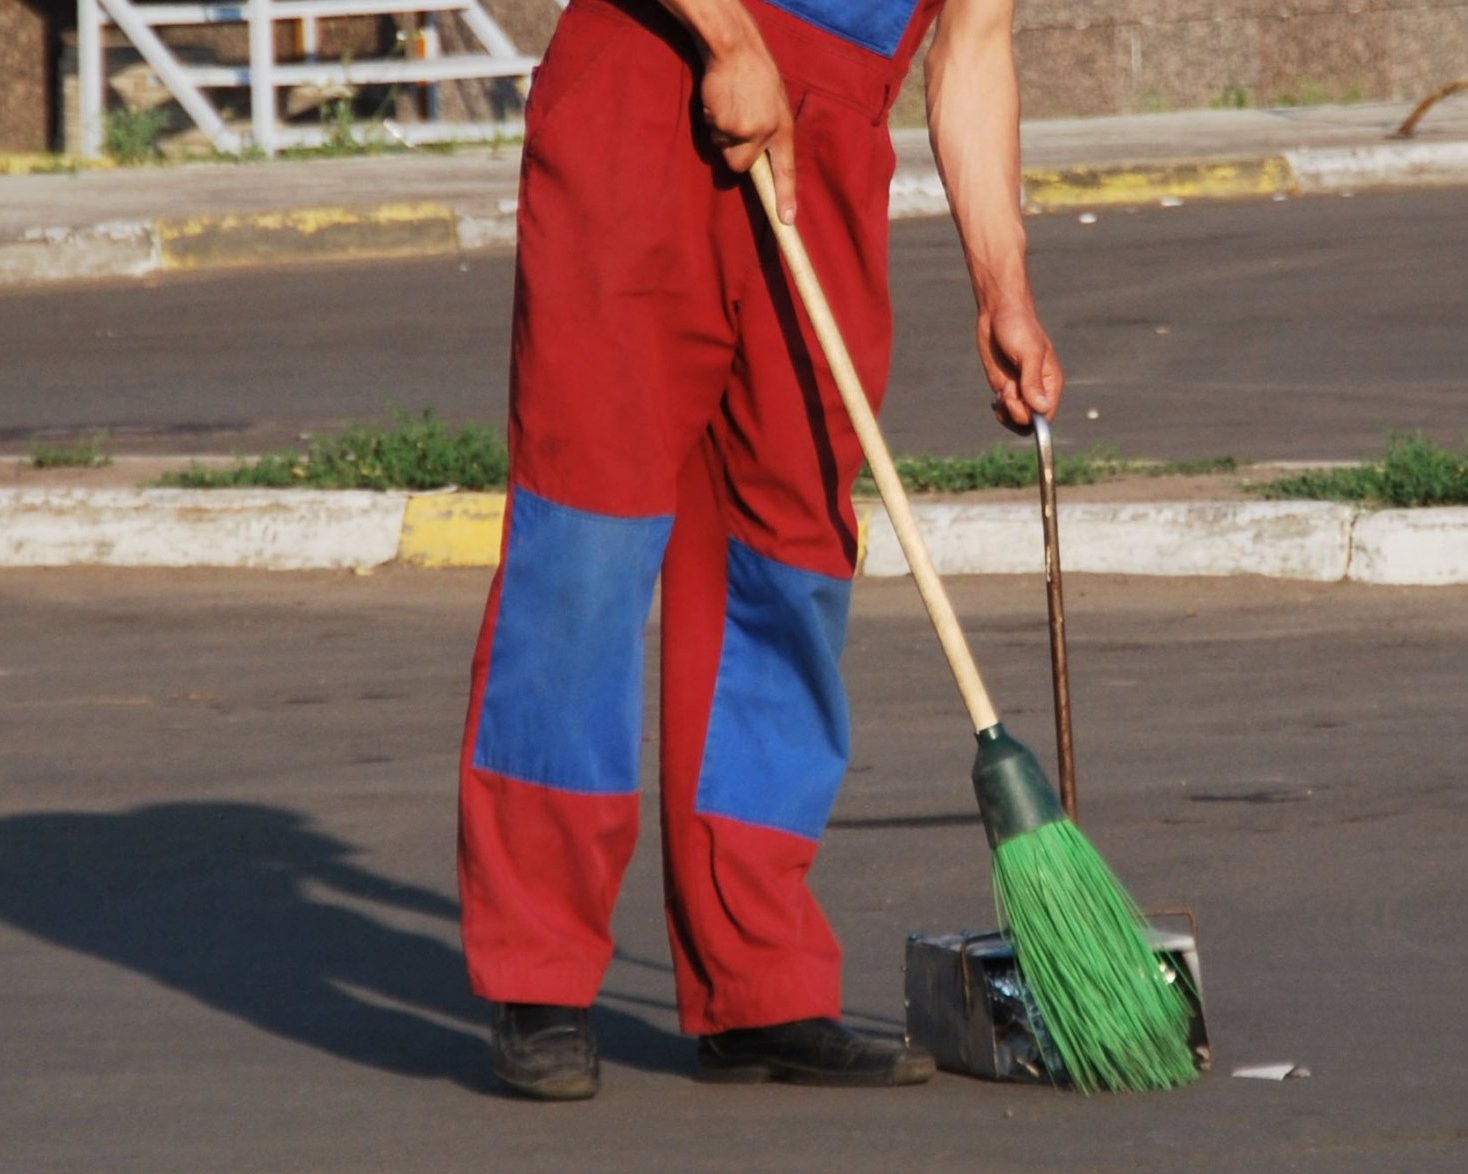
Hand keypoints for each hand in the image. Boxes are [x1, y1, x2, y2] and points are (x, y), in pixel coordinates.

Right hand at [699, 44, 796, 221]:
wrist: (735, 50)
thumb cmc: (753, 75)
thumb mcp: (773, 103)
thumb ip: (768, 131)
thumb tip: (754, 160)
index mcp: (783, 128)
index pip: (786, 169)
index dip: (786, 196)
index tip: (786, 220)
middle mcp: (766, 133)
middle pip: (741, 166)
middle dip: (733, 151)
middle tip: (735, 122)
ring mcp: (744, 130)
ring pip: (724, 151)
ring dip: (721, 132)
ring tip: (730, 104)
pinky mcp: (724, 124)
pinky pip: (712, 134)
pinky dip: (711, 120)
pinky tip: (720, 100)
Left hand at [977, 300, 1063, 432]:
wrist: (998, 313)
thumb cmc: (1019, 327)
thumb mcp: (1028, 353)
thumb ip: (1033, 381)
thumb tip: (1041, 409)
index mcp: (1051, 383)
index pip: (1046, 416)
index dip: (1032, 418)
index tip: (1017, 401)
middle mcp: (1038, 391)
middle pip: (1031, 422)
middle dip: (1016, 414)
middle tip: (1007, 393)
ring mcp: (1021, 391)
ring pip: (1017, 420)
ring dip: (1006, 413)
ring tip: (1002, 391)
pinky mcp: (1005, 388)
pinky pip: (1005, 411)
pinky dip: (999, 409)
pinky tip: (997, 394)